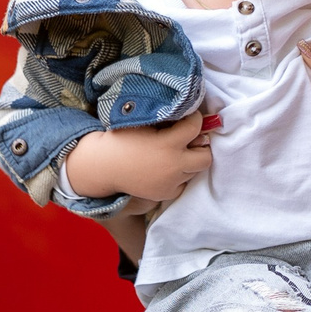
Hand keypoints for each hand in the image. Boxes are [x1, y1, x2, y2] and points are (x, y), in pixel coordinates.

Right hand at [62, 114, 211, 201]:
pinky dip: (179, 176)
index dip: (195, 119)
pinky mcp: (166, 194)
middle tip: (189, 140)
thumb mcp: (146, 123)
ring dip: (189, 160)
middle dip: (200, 146)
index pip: (196, 127)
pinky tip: (165, 168)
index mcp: (168, 144)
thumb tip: (196, 123)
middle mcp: (173, 165)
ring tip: (174, 154)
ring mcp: (171, 182)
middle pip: (205, 156)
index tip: (190, 117)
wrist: (104, 166)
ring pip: (195, 170)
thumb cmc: (123, 139)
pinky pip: (183, 183)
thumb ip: (171, 121)